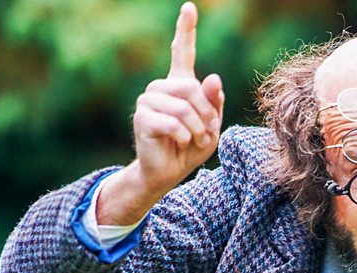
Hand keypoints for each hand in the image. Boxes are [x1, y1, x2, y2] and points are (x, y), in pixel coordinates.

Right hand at [104, 2, 223, 222]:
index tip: (189, 7)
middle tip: (208, 131)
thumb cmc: (190, 148)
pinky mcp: (142, 117)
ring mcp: (148, 101)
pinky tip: (181, 142)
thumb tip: (213, 77)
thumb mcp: (212, 125)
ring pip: (183, 107)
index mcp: (178, 85)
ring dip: (197, 128)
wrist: (168, 172)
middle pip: (191, 87)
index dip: (185, 30)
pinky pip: (173, 122)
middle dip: (206, 113)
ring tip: (195, 139)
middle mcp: (160, 88)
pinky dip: (185, 136)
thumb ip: (214, 102)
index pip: (181, 52)